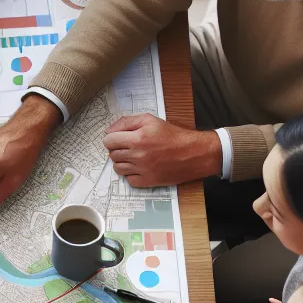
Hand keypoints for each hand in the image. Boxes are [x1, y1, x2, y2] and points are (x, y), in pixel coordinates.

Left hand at [103, 115, 221, 187]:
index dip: (113, 138)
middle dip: (118, 149)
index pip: (108, 141)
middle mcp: (138, 156)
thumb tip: (108, 131)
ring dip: (123, 162)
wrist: (195, 153)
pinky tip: (140, 167)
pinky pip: (129, 180)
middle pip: (112, 155)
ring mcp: (142, 170)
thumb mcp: (150, 120)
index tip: (120, 138)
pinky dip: (131, 174)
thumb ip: (126, 122)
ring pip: (118, 168)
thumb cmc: (174, 135)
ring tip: (135, 156)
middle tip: (130, 146)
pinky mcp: (148, 181)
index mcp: (137, 139)